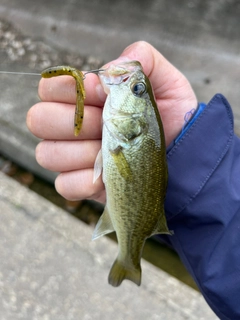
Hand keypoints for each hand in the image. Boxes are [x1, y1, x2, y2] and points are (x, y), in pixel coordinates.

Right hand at [26, 41, 196, 202]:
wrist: (184, 156)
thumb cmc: (173, 120)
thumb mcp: (168, 85)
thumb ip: (143, 61)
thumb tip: (110, 68)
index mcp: (87, 100)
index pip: (50, 87)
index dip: (70, 89)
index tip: (100, 93)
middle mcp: (73, 127)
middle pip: (38, 120)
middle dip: (77, 121)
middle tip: (108, 124)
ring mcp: (74, 158)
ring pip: (47, 154)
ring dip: (83, 152)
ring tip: (114, 151)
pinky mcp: (81, 185)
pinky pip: (64, 185)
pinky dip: (86, 181)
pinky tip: (108, 175)